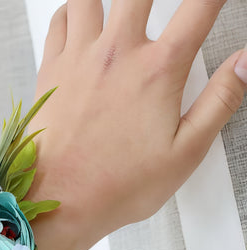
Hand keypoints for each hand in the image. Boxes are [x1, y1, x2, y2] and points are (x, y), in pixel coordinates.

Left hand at [28, 0, 246, 249]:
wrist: (60, 202)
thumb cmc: (117, 186)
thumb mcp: (185, 152)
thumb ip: (220, 101)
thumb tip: (245, 63)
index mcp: (158, 70)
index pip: (200, 5)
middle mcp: (117, 55)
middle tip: (162, 6)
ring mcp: (79, 60)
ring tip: (121, 8)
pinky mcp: (50, 74)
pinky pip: (60, 21)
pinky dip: (72, 10)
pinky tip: (82, 18)